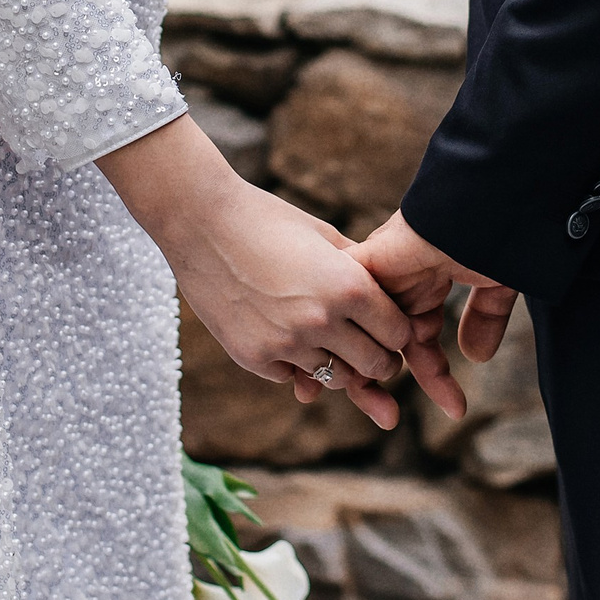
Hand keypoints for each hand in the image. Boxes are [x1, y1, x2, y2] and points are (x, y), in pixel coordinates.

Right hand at [97, 114, 417, 430]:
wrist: (200, 222)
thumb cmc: (266, 220)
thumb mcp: (324, 236)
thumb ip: (361, 271)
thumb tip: (391, 300)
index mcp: (348, 286)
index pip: (399, 334)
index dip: (399, 331)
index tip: (389, 327)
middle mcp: (322, 321)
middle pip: (376, 366)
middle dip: (379, 359)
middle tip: (369, 346)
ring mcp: (286, 344)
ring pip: (337, 379)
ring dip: (340, 365)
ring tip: (330, 341)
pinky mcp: (254, 358)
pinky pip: (293, 377)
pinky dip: (296, 363)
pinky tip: (287, 335)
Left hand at [354, 209, 519, 420]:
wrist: (490, 202)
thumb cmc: (497, 232)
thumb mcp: (494, 283)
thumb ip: (484, 317)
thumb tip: (475, 357)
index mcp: (426, 281)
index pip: (419, 338)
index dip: (433, 374)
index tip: (455, 407)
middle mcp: (399, 280)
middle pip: (383, 342)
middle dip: (385, 383)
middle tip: (395, 419)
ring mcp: (382, 273)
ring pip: (361, 331)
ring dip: (368, 373)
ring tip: (383, 411)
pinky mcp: (365, 265)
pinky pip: (345, 307)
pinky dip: (349, 343)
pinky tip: (356, 378)